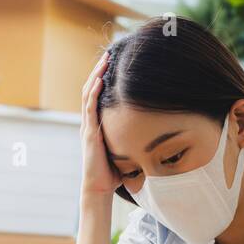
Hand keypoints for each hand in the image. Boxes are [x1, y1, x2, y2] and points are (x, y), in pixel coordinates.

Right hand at [80, 51, 121, 196]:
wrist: (99, 188)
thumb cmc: (112, 172)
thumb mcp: (123, 149)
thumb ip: (132, 138)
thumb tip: (155, 132)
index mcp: (96, 125)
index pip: (96, 96)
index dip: (101, 79)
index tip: (110, 64)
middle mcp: (89, 123)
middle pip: (90, 90)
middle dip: (98, 71)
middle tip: (107, 55)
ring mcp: (87, 127)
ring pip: (88, 95)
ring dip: (95, 76)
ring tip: (103, 61)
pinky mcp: (89, 134)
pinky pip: (90, 109)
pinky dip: (94, 93)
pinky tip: (100, 81)